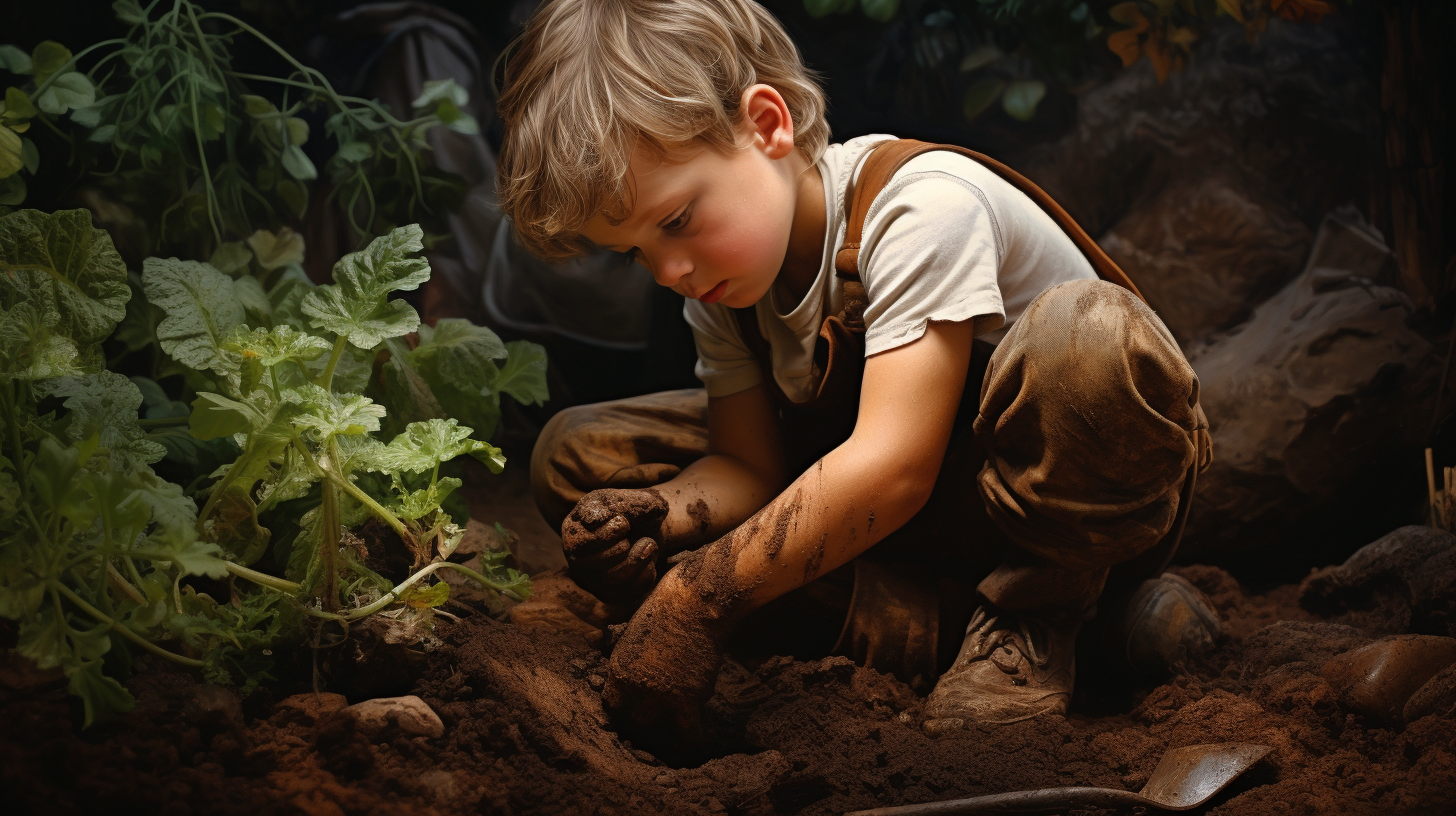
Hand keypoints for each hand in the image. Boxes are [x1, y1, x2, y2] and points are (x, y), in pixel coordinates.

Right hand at [561, 488, 668, 603]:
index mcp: (572, 533)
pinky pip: (632, 591)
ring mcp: (595, 580)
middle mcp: (578, 561)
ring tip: (649, 543)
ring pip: (616, 581)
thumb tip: (591, 520)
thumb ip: (611, 505)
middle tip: (632, 535)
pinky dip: (648, 572)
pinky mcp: (614, 594)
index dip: (608, 534)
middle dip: (623, 547)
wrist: (651, 525)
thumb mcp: (624, 500)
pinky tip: (648, 558)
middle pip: (596, 568)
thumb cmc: (632, 510)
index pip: (581, 545)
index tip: (623, 522)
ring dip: (640, 558)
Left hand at [602, 570, 723, 757]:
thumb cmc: (667, 607)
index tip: (636, 715)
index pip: (613, 704)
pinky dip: (692, 737)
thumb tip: (629, 662)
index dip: (625, 711)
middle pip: (632, 720)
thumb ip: (631, 655)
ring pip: (657, 729)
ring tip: (675, 739)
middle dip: (644, 723)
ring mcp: (659, 695)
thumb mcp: (635, 630)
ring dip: (666, 732)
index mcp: (618, 669)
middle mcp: (633, 687)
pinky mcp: (686, 698)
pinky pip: (687, 731)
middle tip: (657, 726)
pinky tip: (696, 740)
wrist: (693, 603)